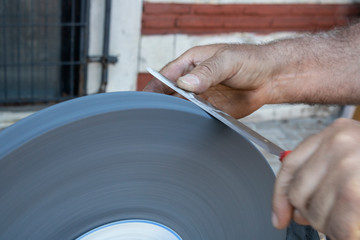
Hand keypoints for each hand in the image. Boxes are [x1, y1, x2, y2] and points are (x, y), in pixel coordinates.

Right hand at [144, 44, 280, 117]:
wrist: (271, 78)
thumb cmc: (250, 60)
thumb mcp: (227, 61)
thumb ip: (208, 72)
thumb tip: (186, 84)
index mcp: (190, 64)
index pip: (165, 77)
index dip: (153, 89)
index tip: (143, 102)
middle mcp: (193, 82)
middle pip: (170, 96)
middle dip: (162, 107)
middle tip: (155, 120)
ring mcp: (201, 98)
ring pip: (182, 110)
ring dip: (176, 118)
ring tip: (168, 128)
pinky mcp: (212, 111)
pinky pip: (197, 119)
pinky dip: (191, 125)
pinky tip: (187, 131)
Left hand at [273, 118, 359, 239]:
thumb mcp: (352, 157)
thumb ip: (322, 175)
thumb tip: (293, 211)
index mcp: (335, 133)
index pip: (290, 166)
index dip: (279, 196)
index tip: (279, 217)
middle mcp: (340, 144)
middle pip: (300, 191)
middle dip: (308, 214)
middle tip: (325, 221)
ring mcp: (353, 167)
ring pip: (316, 211)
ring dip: (327, 226)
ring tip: (346, 224)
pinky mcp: (357, 194)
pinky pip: (339, 225)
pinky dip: (342, 234)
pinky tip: (350, 231)